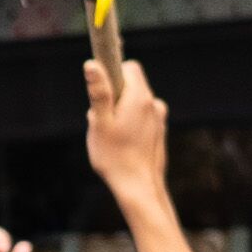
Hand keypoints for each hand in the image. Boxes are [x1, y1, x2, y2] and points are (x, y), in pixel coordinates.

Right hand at [82, 53, 171, 205]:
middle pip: (132, 85)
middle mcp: (154, 104)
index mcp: (140, 97)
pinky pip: (142, 118)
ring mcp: (159, 119)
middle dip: (114, 96)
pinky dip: (131, 124)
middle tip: (102, 121)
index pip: (129, 67)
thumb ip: (98, 92)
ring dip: (122, 112)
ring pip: (136, 103)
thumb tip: (92, 64)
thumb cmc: (115, 156)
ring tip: (112, 136)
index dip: (112, 74)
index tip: (101, 91)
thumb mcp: (100, 122)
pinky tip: (123, 144)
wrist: (139, 188)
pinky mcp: (159, 132)